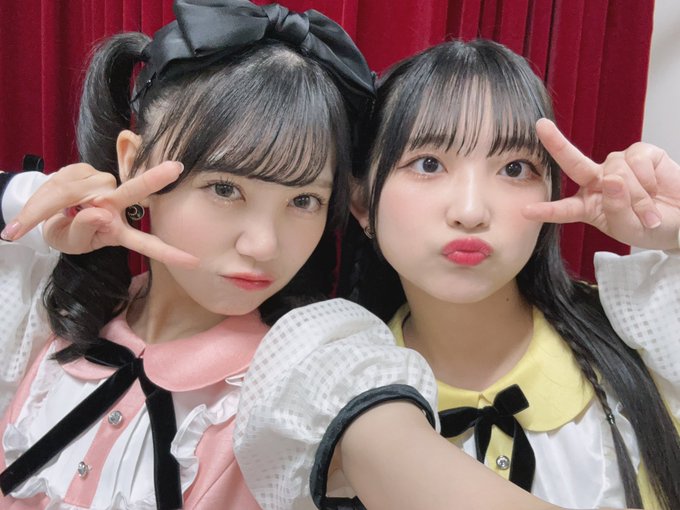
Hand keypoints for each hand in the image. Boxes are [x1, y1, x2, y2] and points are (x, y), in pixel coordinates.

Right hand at [5, 161, 198, 266]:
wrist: (42, 210)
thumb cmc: (64, 231)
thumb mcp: (68, 241)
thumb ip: (83, 230)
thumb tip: (100, 213)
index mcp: (117, 231)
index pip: (146, 243)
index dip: (169, 253)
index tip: (194, 262)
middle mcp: (116, 206)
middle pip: (135, 191)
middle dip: (154, 178)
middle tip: (176, 168)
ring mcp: (102, 187)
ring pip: (87, 188)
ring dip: (66, 197)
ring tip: (56, 208)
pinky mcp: (85, 172)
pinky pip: (72, 179)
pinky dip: (60, 187)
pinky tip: (58, 194)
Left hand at [523, 118, 679, 249]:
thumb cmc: (652, 226)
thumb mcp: (630, 228)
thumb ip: (616, 208)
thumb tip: (611, 179)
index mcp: (588, 205)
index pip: (563, 208)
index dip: (546, 211)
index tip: (526, 212)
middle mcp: (598, 181)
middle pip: (573, 162)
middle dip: (556, 143)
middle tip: (541, 126)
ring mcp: (618, 165)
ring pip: (617, 172)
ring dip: (636, 195)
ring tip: (648, 209)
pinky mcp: (642, 153)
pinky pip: (637, 161)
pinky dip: (648, 179)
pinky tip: (656, 188)